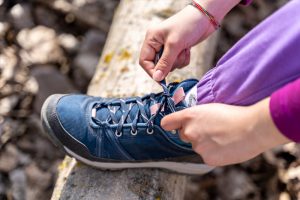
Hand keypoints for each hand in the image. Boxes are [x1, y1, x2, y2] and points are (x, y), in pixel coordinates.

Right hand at [139, 5, 212, 81]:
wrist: (206, 17)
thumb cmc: (187, 25)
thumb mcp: (174, 45)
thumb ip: (165, 63)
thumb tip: (157, 78)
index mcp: (151, 38)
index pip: (144, 61)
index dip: (152, 71)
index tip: (161, 80)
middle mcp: (157, 43)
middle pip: (157, 65)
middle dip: (169, 64)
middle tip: (177, 57)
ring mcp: (168, 47)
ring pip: (169, 65)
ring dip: (178, 61)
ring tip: (184, 49)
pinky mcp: (177, 50)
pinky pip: (177, 63)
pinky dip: (183, 59)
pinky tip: (187, 50)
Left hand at [161, 98, 290, 165]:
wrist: (252, 128)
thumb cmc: (236, 114)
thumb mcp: (211, 108)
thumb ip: (196, 117)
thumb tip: (192, 123)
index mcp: (190, 116)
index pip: (167, 123)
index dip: (171, 125)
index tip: (173, 126)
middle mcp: (190, 132)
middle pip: (184, 135)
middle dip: (194, 134)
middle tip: (211, 130)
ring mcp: (198, 147)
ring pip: (198, 146)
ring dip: (206, 144)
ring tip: (223, 137)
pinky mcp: (207, 159)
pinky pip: (207, 156)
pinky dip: (215, 153)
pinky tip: (226, 146)